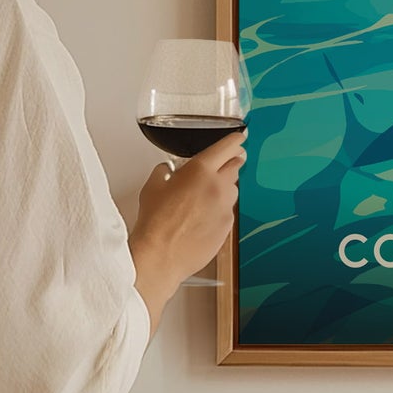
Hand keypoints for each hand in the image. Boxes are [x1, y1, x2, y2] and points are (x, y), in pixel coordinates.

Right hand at [129, 131, 245, 331]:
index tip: (239, 137)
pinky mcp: (228, 227)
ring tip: (205, 196)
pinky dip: (220, 210)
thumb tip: (168, 170)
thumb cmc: (155, 222)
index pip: (227, 147)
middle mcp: (218, 186)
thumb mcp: (152, 186)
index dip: (235, 140)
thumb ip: (164, 171)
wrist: (161, 255)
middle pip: (236, 166)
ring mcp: (226, 208)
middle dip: (231, 162)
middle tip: (225, 163)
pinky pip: (228, 211)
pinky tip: (203, 217)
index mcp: (200, 170)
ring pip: (233, 190)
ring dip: (224, 187)